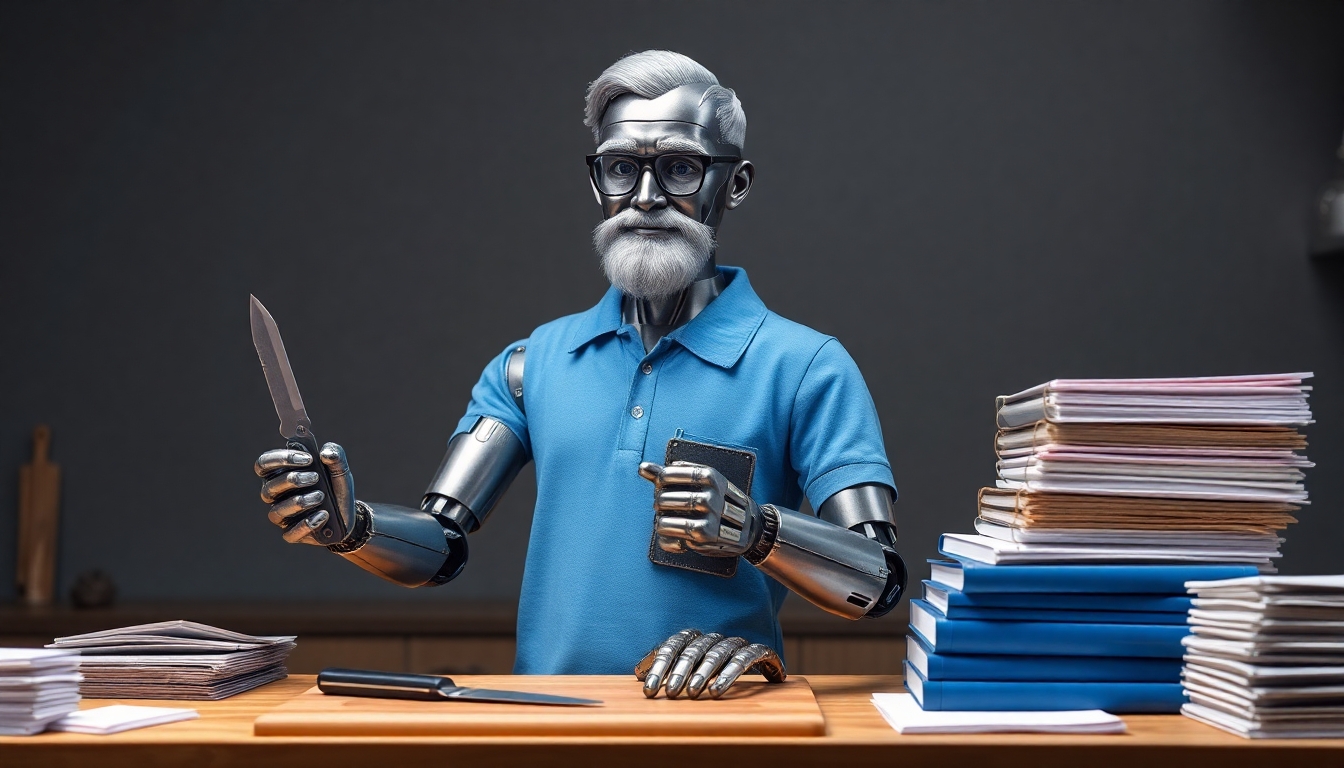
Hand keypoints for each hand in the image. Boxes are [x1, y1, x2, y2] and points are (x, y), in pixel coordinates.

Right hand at [254, 442, 355, 544]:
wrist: (349, 513)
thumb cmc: (335, 487)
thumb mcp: (339, 468)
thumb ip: (335, 455)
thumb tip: (325, 453)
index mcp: (280, 475)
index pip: (264, 465)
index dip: (281, 459)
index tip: (308, 458)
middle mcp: (276, 497)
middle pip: (269, 488)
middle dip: (292, 479)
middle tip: (316, 477)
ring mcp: (283, 517)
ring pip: (277, 511)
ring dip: (299, 502)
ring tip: (321, 496)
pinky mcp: (293, 534)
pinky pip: (291, 533)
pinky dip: (307, 524)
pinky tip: (323, 515)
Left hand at [634, 629, 785, 698]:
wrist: (764, 664)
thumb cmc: (720, 671)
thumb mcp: (692, 671)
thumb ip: (668, 669)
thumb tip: (638, 673)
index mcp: (697, 639)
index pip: (674, 646)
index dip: (659, 666)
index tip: (648, 691)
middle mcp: (715, 638)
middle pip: (694, 650)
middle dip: (680, 671)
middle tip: (670, 693)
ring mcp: (737, 643)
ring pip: (717, 654)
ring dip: (703, 673)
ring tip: (693, 694)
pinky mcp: (759, 651)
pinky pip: (744, 659)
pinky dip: (729, 674)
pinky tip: (717, 692)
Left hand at [638, 461, 762, 557]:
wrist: (750, 526)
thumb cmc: (720, 499)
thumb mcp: (703, 481)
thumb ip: (671, 474)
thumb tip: (642, 467)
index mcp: (710, 476)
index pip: (668, 474)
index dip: (659, 481)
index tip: (662, 485)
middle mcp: (710, 497)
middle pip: (664, 498)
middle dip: (658, 503)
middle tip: (661, 504)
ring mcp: (708, 519)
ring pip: (665, 521)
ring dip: (660, 522)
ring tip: (664, 520)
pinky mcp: (705, 539)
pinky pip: (672, 539)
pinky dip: (666, 538)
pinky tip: (671, 533)